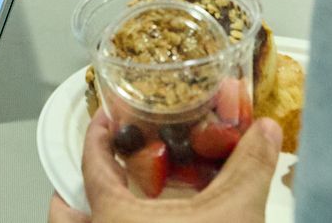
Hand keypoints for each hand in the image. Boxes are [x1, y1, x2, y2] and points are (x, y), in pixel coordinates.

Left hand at [48, 108, 280, 222]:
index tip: (104, 119)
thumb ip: (248, 168)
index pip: (91, 164)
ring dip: (84, 222)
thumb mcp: (233, 215)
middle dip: (72, 196)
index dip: (97, 137)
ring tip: (104, 214)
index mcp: (112, 216)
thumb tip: (265, 129)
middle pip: (65, 214)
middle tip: (89, 178)